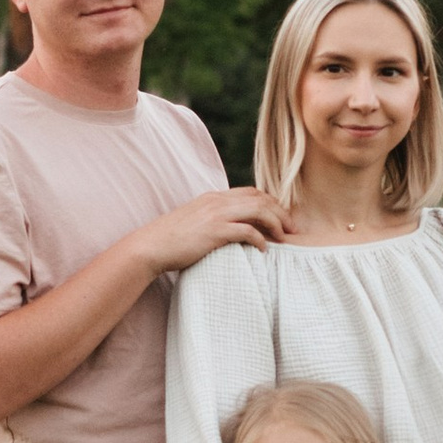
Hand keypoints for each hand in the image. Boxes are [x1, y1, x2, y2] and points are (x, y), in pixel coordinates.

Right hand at [137, 186, 291, 274]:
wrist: (150, 246)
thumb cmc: (170, 240)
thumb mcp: (193, 221)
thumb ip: (211, 219)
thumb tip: (228, 230)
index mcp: (213, 197)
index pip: (251, 192)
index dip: (270, 203)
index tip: (281, 218)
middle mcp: (217, 201)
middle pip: (260, 198)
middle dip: (280, 212)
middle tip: (292, 229)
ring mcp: (216, 214)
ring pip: (259, 211)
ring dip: (276, 223)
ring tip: (284, 238)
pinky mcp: (215, 231)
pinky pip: (248, 231)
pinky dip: (261, 239)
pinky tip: (264, 250)